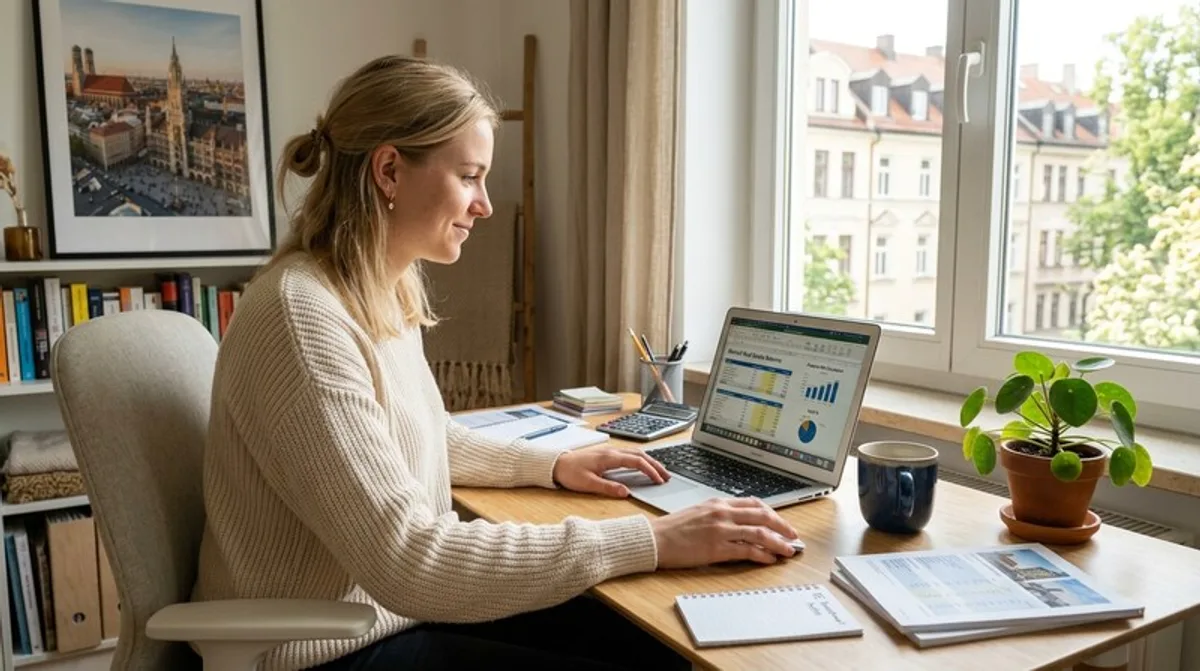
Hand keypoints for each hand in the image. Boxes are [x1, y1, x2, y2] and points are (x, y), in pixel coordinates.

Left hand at [552, 446, 669, 497]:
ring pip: (635, 453)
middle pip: (640, 455)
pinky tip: (644, 465)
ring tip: (660, 471)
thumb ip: (608, 488)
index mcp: (609, 458)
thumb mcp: (588, 484)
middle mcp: (612, 451)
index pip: (636, 462)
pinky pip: (629, 454)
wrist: (556, 464)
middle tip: (667, 476)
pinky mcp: (607, 454)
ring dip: (649, 461)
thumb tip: (626, 493)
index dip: (650, 471)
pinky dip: (641, 459)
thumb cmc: (570, 474)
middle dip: (655, 465)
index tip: (659, 480)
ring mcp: (610, 451)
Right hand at [651, 497, 799, 567]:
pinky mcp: (717, 548)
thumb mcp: (699, 512)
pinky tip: (770, 559)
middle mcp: (722, 513)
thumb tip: (739, 522)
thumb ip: (720, 514)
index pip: (753, 503)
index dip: (772, 513)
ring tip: (788, 550)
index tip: (780, 521)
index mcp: (718, 502)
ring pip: (759, 533)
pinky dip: (762, 555)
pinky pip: (747, 550)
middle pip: (762, 515)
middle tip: (793, 535)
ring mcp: (721, 530)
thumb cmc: (673, 528)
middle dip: (782, 525)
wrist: (655, 539)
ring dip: (778, 542)